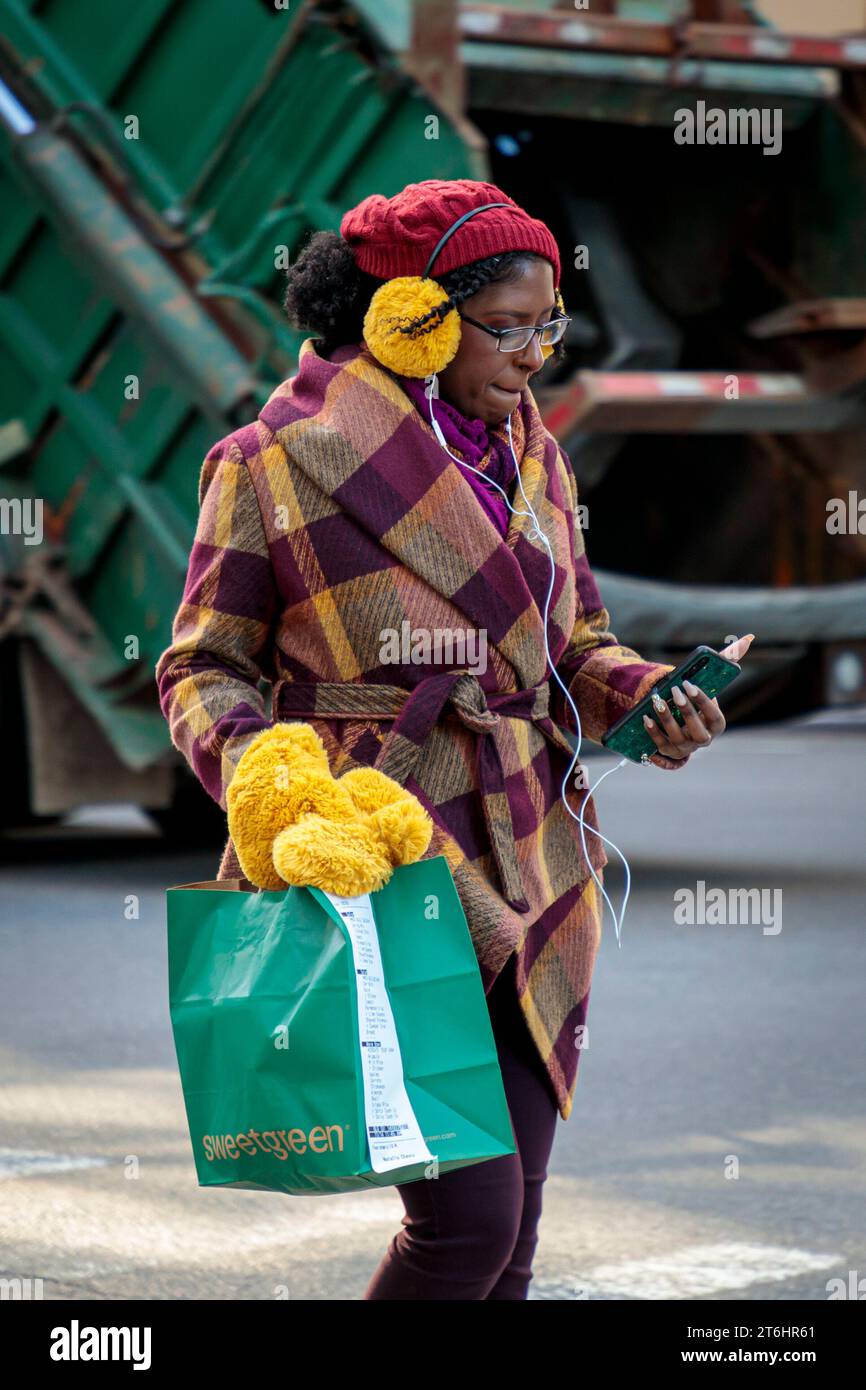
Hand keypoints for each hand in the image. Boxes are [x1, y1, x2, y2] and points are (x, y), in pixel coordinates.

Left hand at [643, 634, 754, 766]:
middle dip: (686, 710)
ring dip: (667, 719)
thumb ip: (727, 661)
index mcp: (717, 724)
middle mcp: (704, 739)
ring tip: (657, 700)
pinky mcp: (669, 752)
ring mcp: (686, 748)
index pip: (714, 716)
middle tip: (675, 690)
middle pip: (697, 731)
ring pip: (677, 738)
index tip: (689, 684)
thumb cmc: (696, 697)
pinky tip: (645, 717)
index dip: (702, 701)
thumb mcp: (710, 681)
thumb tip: (748, 638)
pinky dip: (653, 732)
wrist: (679, 721)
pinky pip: (660, 745)